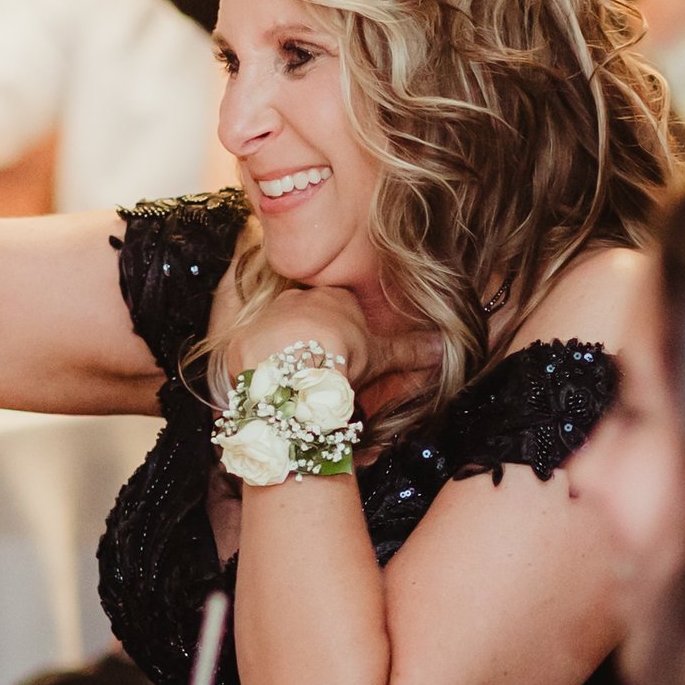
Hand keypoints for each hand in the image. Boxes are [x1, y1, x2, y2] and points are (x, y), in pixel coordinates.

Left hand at [235, 287, 441, 396]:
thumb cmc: (342, 356)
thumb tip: (441, 346)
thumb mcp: (381, 354)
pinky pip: (250, 351)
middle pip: (305, 317)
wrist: (295, 367)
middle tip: (315, 371)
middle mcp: (296, 299)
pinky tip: (266, 386)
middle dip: (309, 341)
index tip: (342, 353)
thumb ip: (410, 349)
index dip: (341, 332)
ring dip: (282, 354)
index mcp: (333, 298)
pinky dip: (258, 368)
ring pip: (276, 332)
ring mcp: (267, 315)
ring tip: (291, 382)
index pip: (338, 307)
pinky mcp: (243, 338)